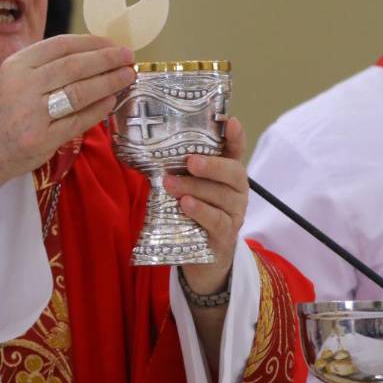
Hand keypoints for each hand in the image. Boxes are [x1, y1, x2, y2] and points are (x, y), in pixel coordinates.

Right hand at [0, 35, 135, 192]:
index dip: (91, 43)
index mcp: (16, 65)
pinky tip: (111, 101)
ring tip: (127, 77)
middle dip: (107, 60)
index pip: (61, 46)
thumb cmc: (7, 108)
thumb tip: (94, 51)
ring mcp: (32, 114)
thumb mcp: (15, 77)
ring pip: (79, 92)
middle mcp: (22, 86)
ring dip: (108, 83)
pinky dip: (98, 109)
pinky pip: (78, 120)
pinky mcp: (42, 139)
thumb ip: (46, 64)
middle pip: (74, 67)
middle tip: (128, 58)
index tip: (112, 44)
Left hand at [163, 117, 248, 299]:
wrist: (202, 261)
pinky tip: (186, 205)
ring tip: (172, 184)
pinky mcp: (226, 237)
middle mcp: (237, 193)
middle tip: (189, 161)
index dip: (235, 137)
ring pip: (222, 197)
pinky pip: (217, 221)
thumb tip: (145, 151)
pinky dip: (201, 211)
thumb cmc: (191, 218)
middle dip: (211, 165)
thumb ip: (176, 173)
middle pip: (233, 173)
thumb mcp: (185, 192)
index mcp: (228, 176)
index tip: (231, 121)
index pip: (236, 151)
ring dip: (195, 188)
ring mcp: (234, 215)